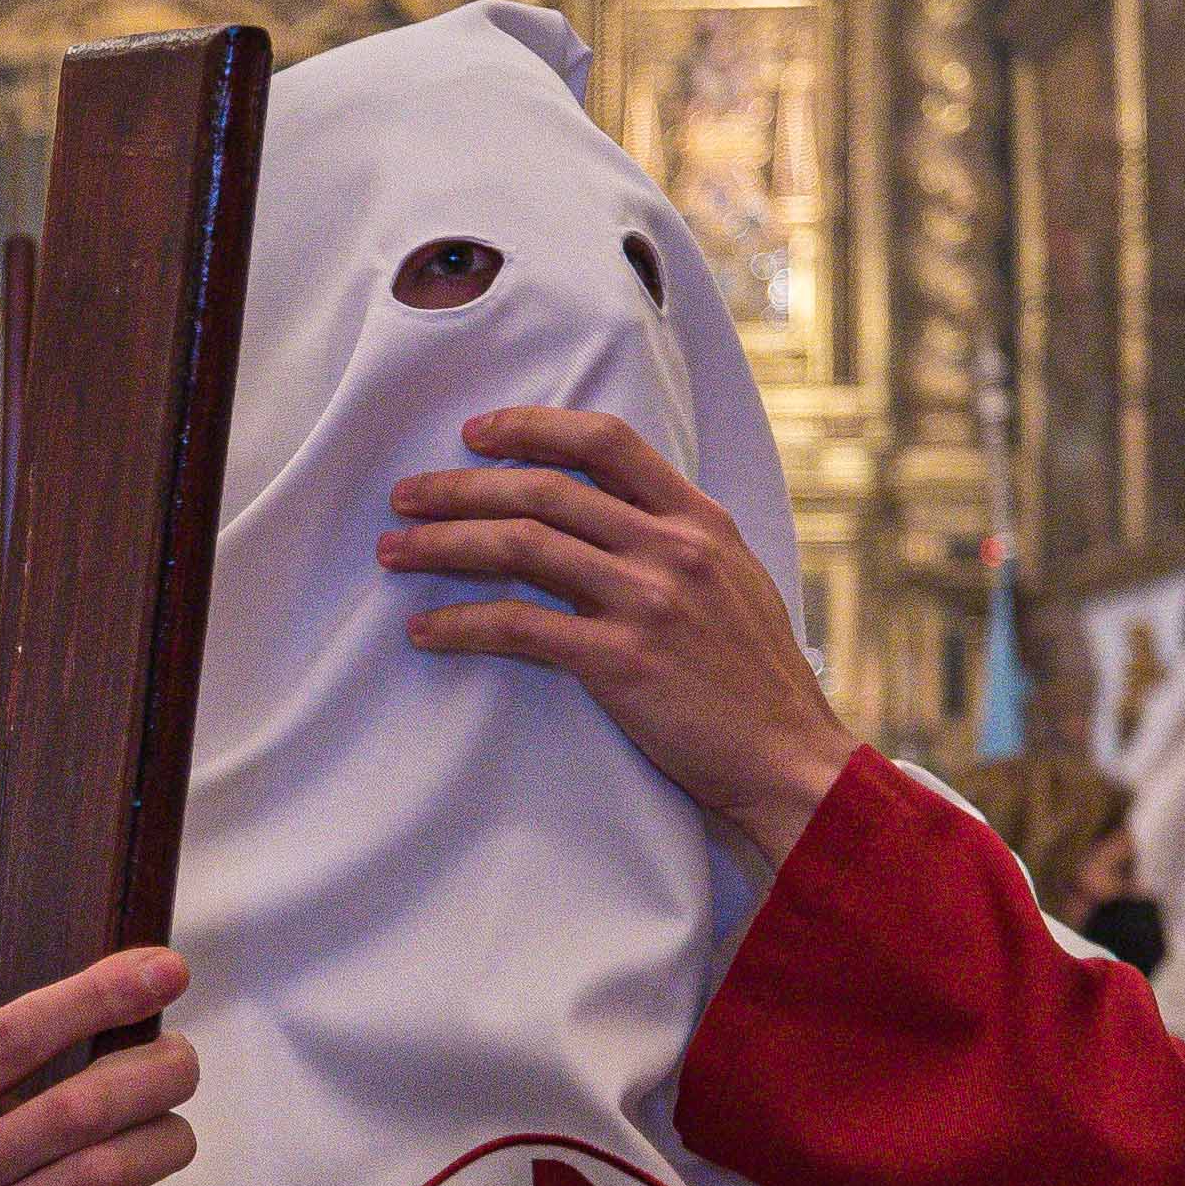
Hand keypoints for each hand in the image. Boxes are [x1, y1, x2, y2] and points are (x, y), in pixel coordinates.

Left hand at [380, 408, 855, 869]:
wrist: (790, 759)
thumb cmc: (755, 679)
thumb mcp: (732, 581)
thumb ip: (674, 541)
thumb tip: (602, 515)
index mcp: (699, 519)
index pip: (606, 440)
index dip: (531, 426)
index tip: (476, 434)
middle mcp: (672, 546)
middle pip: (544, 488)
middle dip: (460, 486)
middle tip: (405, 496)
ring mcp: (647, 600)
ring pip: (521, 545)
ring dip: (444, 544)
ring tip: (394, 551)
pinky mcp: (620, 660)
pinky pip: (518, 625)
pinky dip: (460, 622)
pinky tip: (426, 628)